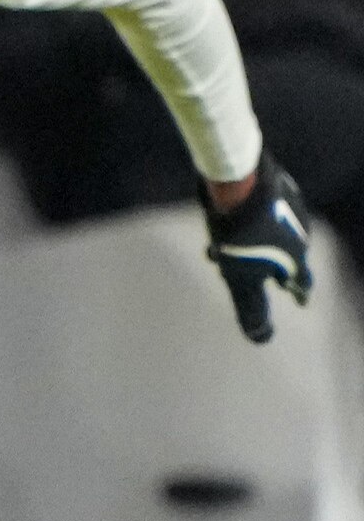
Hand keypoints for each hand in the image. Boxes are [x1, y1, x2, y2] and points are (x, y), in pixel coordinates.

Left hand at [203, 153, 313, 342]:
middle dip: (262, 267)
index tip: (301, 301)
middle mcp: (300, 234)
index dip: (298, 293)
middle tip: (238, 271)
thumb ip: (252, 309)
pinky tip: (226, 219)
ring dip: (249, 244)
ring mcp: (290, 208)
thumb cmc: (239, 235)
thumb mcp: (241, 279)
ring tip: (218, 246)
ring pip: (271, 233)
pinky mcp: (274, 188)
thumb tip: (261, 339)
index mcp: (296, 258)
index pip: (301, 282)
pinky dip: (246, 222)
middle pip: (284, 256)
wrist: (238, 181)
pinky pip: (262, 212)